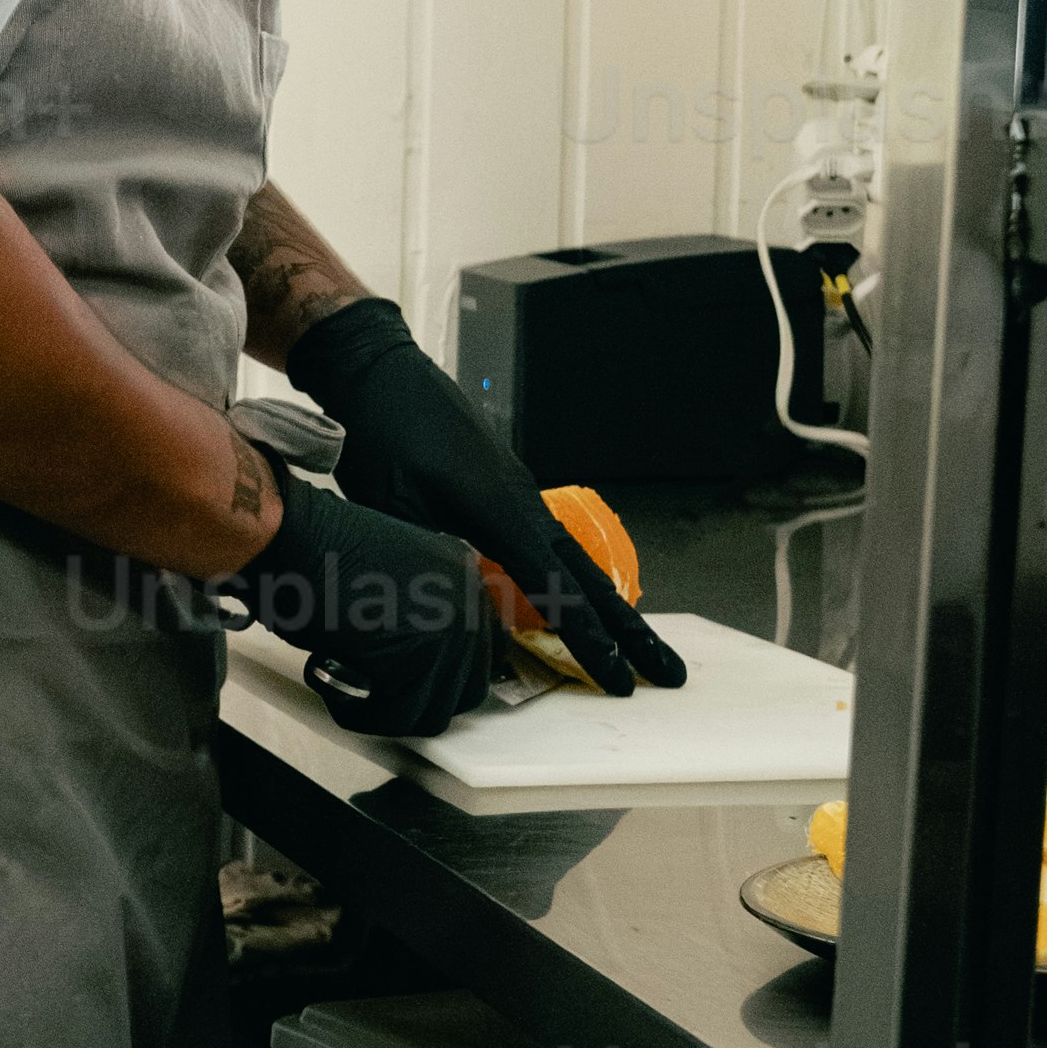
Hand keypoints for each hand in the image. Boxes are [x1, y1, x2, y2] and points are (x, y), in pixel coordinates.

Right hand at [219, 478, 500, 738]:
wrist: (295, 541)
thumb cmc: (320, 548)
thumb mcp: (392, 568)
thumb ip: (419, 605)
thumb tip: (417, 653)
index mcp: (464, 574)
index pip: (483, 649)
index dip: (445, 673)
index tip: (415, 680)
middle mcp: (468, 602)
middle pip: (468, 687)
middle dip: (422, 698)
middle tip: (381, 691)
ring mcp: (450, 633)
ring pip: (434, 710)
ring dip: (391, 713)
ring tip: (354, 693)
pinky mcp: (419, 661)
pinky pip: (400, 717)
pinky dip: (365, 716)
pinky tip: (339, 691)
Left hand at [293, 297, 688, 696]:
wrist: (378, 368)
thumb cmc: (380, 430)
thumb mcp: (389, 508)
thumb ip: (423, 562)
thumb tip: (442, 611)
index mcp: (499, 509)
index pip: (556, 589)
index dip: (589, 640)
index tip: (620, 678)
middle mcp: (522, 500)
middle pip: (588, 576)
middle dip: (629, 629)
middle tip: (667, 671)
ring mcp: (517, 491)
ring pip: (574, 558)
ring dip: (607, 604)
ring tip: (637, 644)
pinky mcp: (504, 485)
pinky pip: (549, 540)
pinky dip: (572, 575)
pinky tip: (576, 594)